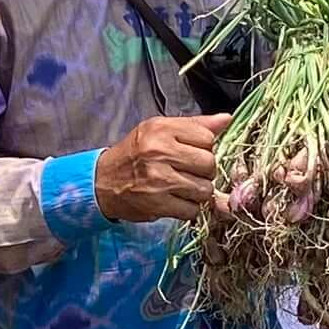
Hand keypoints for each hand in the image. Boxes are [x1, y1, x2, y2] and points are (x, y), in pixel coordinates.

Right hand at [95, 114, 226, 224]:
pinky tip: (177, 201)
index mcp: (161, 129)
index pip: (207, 138)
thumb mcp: (159, 130)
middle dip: (204, 171)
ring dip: (198, 192)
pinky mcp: (158, 203)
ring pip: (205, 189)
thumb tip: (226, 119)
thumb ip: (194, 125)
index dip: (204, 148)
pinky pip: (193, 209)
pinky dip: (189, 209)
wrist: (103, 182)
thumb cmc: (134, 154)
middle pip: (209, 164)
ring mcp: (159, 179)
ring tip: (182, 187)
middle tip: (189, 172)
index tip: (191, 152)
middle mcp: (160, 151)